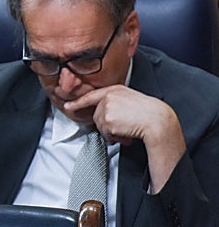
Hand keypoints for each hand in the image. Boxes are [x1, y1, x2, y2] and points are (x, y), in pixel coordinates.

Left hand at [66, 84, 185, 192]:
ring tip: (127, 130)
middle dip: (107, 125)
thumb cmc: (148, 113)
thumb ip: (115, 101)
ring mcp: (106, 107)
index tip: (68, 106)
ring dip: (112, 132)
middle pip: (96, 115)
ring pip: (100, 125)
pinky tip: (126, 133)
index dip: (78, 102)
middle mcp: (108, 96)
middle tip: (123, 128)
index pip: (91, 96)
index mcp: (115, 89)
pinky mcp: (107, 119)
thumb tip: (103, 113)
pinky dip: (115, 137)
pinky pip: (105, 133)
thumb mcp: (130, 99)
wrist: (157, 121)